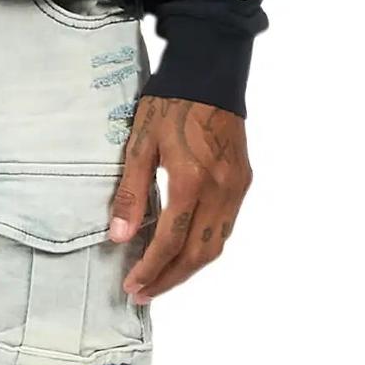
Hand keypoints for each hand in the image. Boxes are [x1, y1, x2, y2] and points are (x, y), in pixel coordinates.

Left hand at [108, 96, 251, 300]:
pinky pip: (226, 227)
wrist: (211, 73)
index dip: (151, 269)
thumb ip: (131, 192)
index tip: (133, 285)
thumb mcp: (139, 143)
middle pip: (198, 254)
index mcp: (191, 181)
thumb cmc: (170, 104)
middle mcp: (220, 191)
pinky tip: (185, 250)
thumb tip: (120, 237)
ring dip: (190, 268)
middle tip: (145, 292)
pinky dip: (205, 246)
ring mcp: (237, 187)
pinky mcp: (243, 181)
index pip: (171, 242)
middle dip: (171, 278)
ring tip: (162, 278)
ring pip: (217, 245)